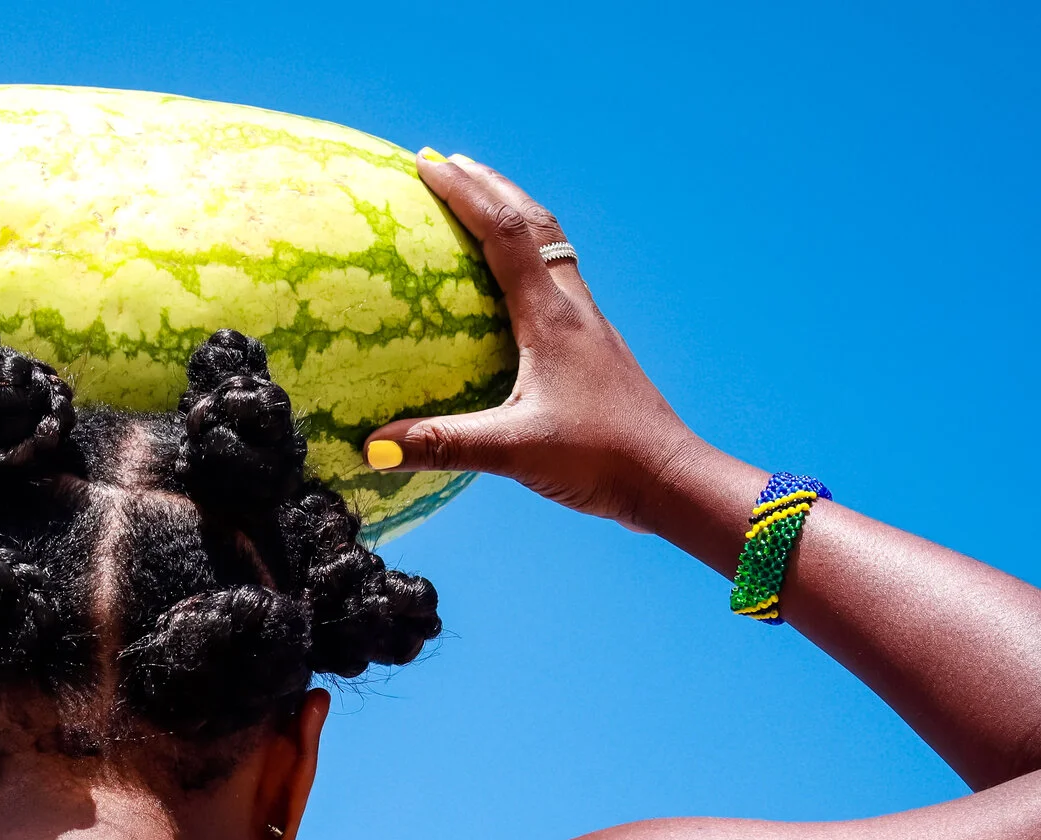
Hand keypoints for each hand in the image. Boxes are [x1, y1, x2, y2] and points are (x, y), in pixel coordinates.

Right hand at [364, 156, 697, 527]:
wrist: (668, 477)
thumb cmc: (600, 459)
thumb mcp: (514, 453)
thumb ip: (443, 446)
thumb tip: (372, 450)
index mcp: (552, 317)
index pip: (505, 233)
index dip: (466, 193)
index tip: (427, 163)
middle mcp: (573, 308)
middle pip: (533, 222)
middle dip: (488, 185)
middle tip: (446, 162)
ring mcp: (587, 325)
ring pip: (550, 246)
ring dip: (512, 213)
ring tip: (479, 201)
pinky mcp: (592, 347)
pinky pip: (555, 281)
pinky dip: (526, 257)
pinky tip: (509, 283)